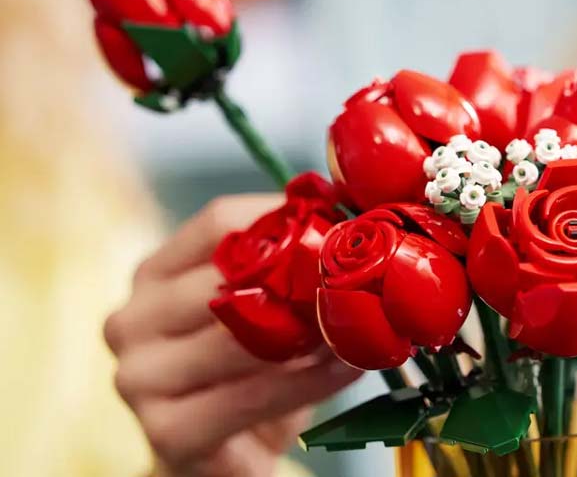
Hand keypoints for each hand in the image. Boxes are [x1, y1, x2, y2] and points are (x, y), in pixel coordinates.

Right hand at [105, 195, 361, 476]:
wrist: (224, 456)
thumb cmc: (249, 373)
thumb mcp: (263, 309)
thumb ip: (286, 264)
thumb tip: (348, 208)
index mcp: (153, 275)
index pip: (217, 223)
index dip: (285, 219)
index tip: (343, 224)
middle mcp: (131, 319)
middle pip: (226, 279)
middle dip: (302, 279)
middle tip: (361, 278)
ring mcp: (139, 378)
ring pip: (240, 340)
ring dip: (312, 333)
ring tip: (362, 324)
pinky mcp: (165, 432)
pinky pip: (251, 396)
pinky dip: (309, 380)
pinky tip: (347, 369)